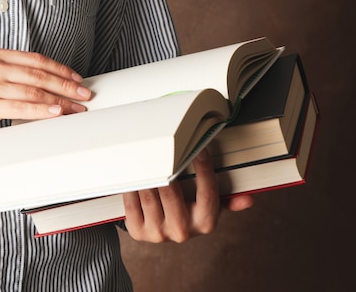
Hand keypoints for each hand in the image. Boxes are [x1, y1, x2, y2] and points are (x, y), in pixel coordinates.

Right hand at [0, 47, 91, 140]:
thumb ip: (5, 73)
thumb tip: (35, 82)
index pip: (36, 60)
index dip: (60, 68)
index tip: (75, 77)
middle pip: (40, 74)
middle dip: (67, 84)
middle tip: (84, 93)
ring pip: (35, 91)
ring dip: (61, 100)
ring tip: (77, 106)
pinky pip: (23, 107)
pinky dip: (43, 110)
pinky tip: (57, 112)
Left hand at [122, 149, 253, 242]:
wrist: (161, 233)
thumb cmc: (188, 212)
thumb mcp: (209, 207)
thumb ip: (228, 201)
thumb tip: (248, 200)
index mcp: (206, 223)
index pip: (208, 191)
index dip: (204, 167)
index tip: (199, 148)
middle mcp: (183, 230)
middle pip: (171, 190)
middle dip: (165, 167)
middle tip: (161, 147)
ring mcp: (159, 233)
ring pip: (149, 193)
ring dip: (146, 174)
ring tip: (146, 157)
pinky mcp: (138, 231)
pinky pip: (132, 200)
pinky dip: (132, 185)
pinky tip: (135, 174)